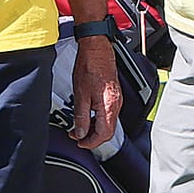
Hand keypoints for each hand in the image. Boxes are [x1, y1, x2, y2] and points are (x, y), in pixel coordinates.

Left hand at [67, 36, 122, 150]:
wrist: (97, 49)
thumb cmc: (89, 65)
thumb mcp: (80, 94)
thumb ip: (81, 116)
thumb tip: (80, 132)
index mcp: (109, 105)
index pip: (103, 134)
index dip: (91, 142)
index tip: (79, 143)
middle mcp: (116, 104)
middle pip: (108, 131)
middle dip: (92, 138)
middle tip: (77, 137)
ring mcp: (116, 100)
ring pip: (108, 124)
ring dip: (94, 129)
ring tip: (79, 127)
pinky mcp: (114, 96)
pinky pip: (108, 114)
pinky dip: (97, 120)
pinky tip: (87, 117)